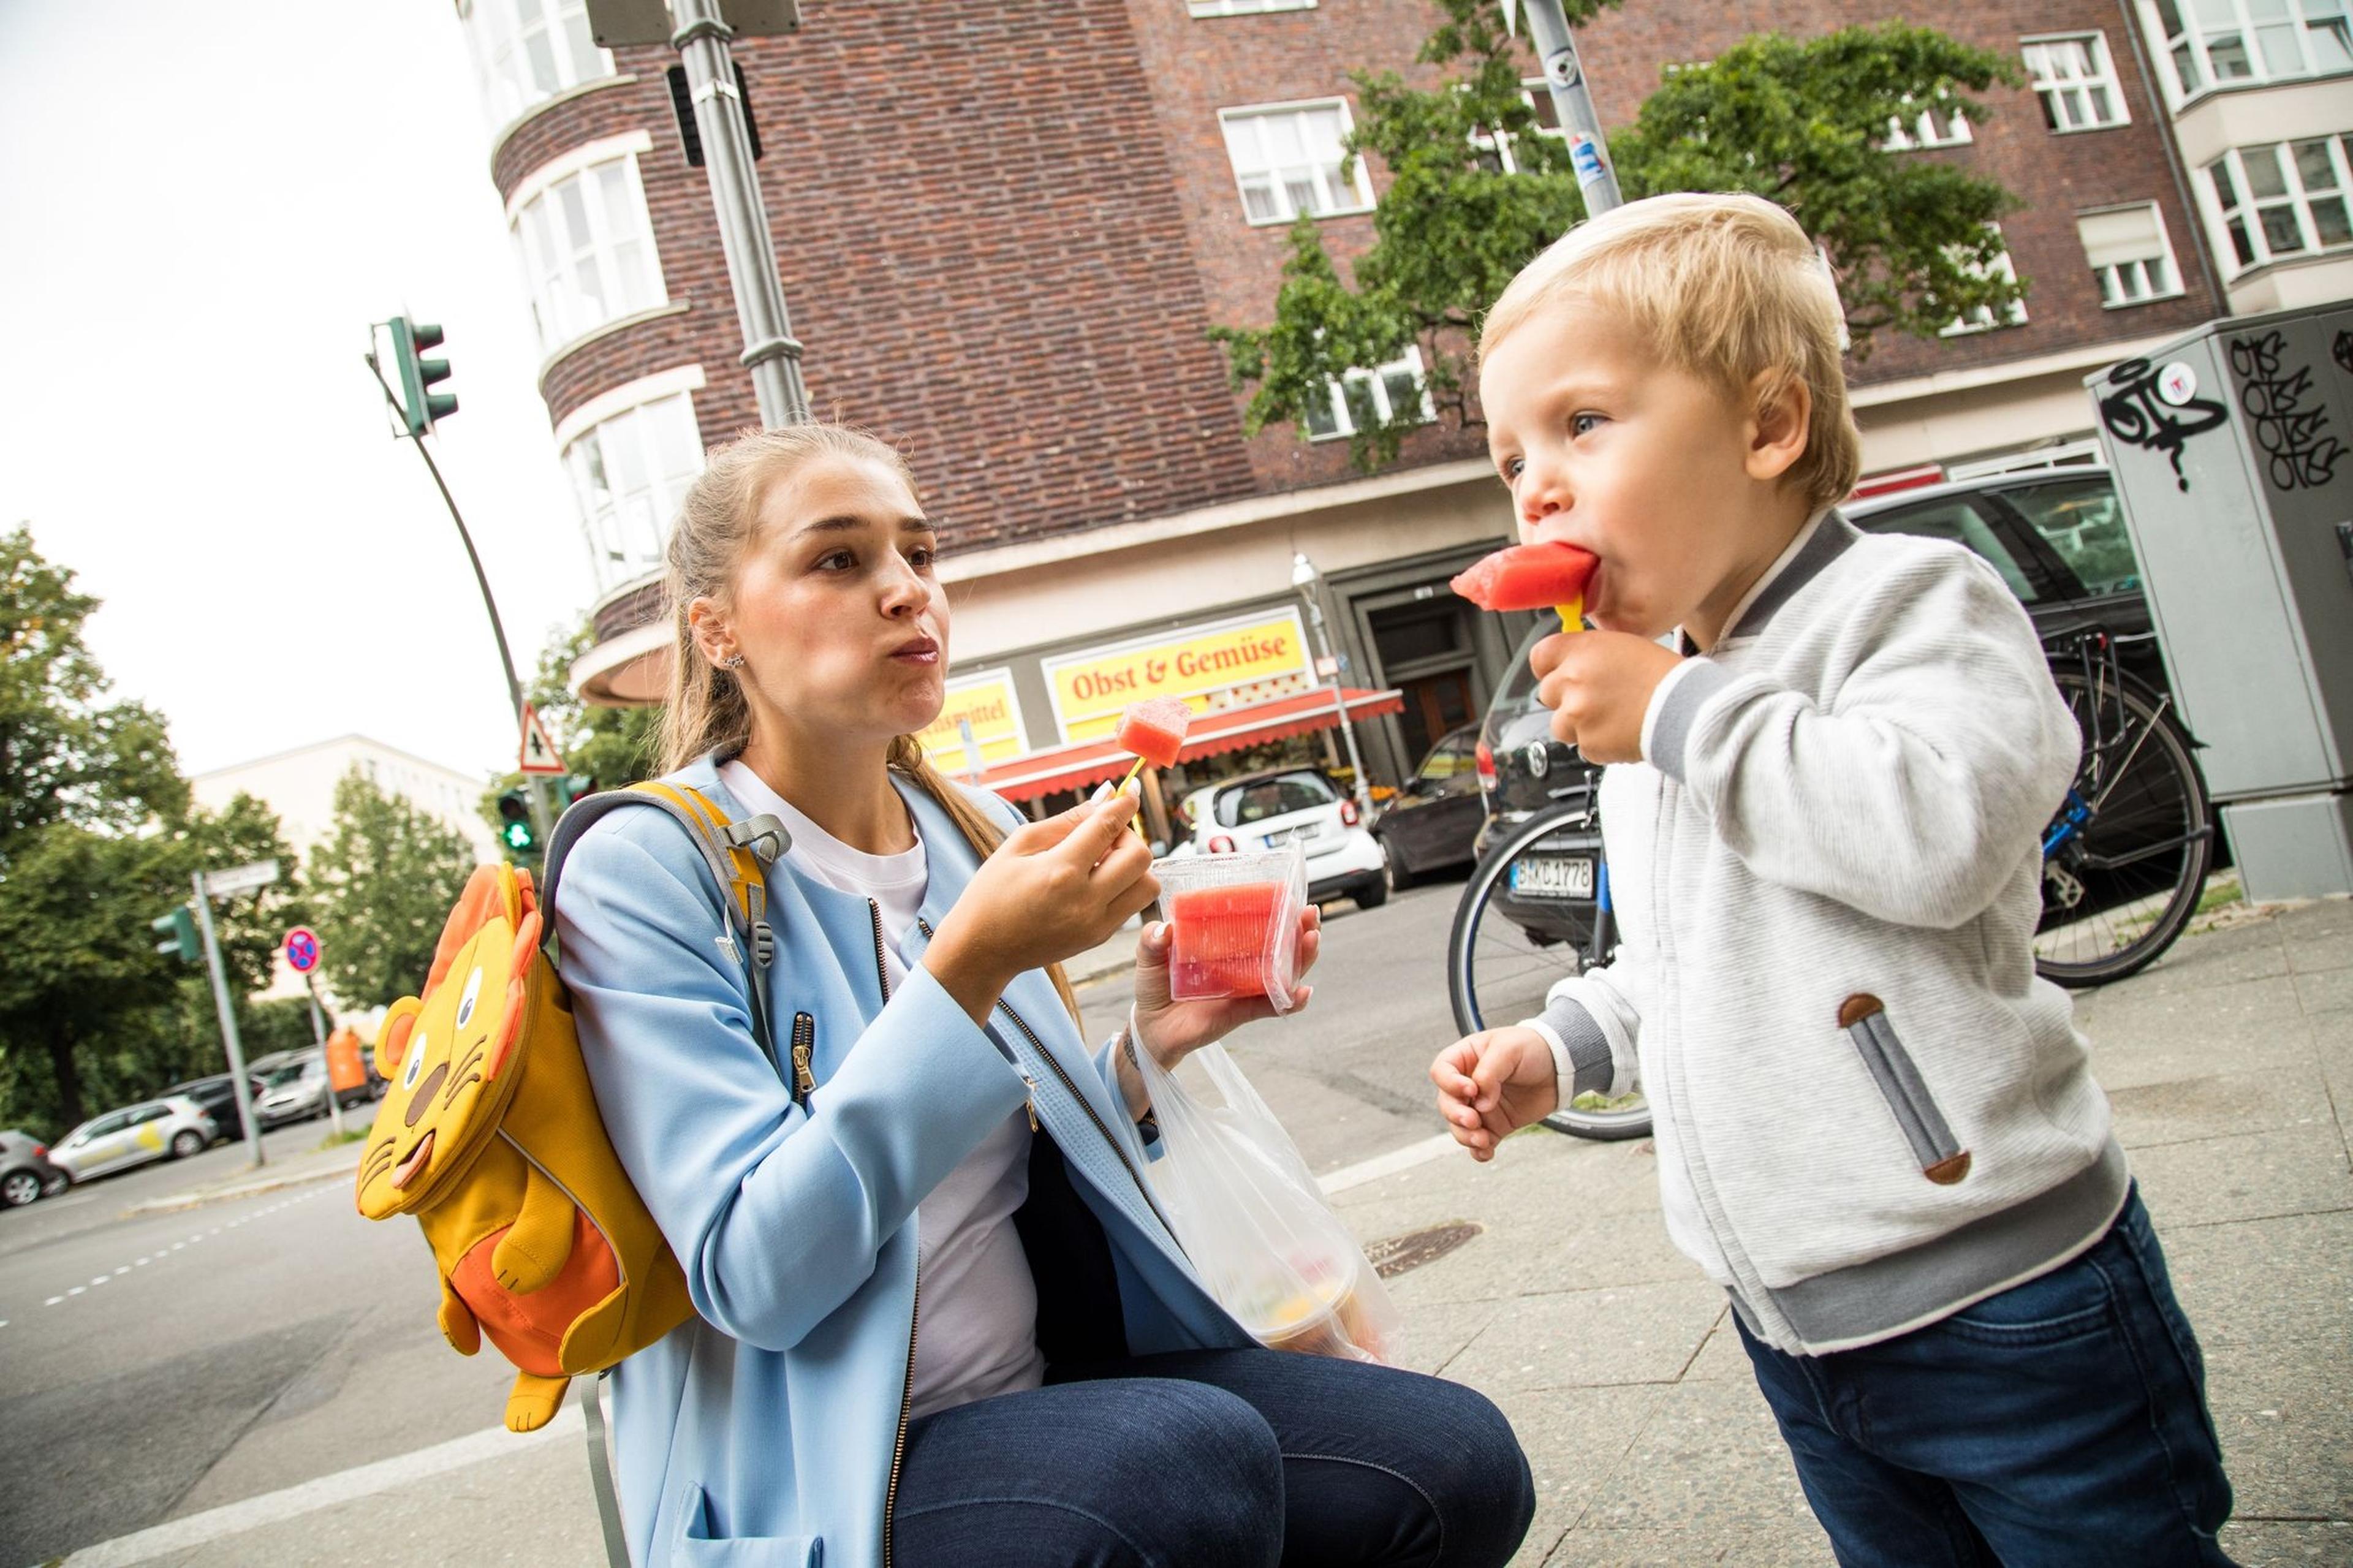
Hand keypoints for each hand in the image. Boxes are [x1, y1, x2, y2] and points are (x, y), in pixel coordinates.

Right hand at [926, 790, 1159, 1022]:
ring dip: (1132, 865)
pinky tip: (1095, 881)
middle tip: (1102, 835)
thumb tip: (1106, 796)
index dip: (1125, 802)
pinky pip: (1132, 905)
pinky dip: (1124, 886)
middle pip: (1140, 856)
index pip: (1109, 826)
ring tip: (1101, 862)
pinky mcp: (1099, 938)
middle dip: (1128, 835)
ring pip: (1146, 884)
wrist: (982, 950)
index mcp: (1060, 871)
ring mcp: (1096, 924)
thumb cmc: (991, 892)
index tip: (1131, 789)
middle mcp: (1085, 900)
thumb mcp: (1018, 845)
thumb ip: (1066, 820)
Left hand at [1132, 906, 1321, 1067]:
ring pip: (1285, 972)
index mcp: (1226, 943)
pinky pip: (1272, 1007)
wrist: (1151, 1027)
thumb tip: (1165, 929)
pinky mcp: (1243, 1012)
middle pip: (1282, 945)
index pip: (1258, 923)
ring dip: (1304, 957)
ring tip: (1312, 941)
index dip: (1279, 910)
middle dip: (1302, 929)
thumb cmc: (1155, 986)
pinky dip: (1290, 1002)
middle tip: (1311, 916)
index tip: (1292, 895)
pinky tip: (1303, 993)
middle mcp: (1242, 963)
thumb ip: (1152, 940)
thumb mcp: (1149, 957)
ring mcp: (1246, 988)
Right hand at [1429, 1027, 1557, 1161]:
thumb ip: (1489, 1072)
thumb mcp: (1509, 1049)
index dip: (1449, 1083)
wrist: (1559, 1067)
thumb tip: (1481, 1102)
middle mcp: (1468, 1084)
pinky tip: (1487, 1152)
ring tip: (1482, 1140)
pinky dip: (1479, 1151)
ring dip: (1466, 1136)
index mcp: (1465, 1058)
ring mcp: (1480, 1107)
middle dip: (1456, 1115)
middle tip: (1474, 1120)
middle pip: (1447, 1103)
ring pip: (1459, 1126)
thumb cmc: (1532, 1048)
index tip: (1471, 1090)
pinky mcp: (1495, 1125)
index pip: (1441, 1072)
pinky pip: (1480, 1142)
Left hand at [1529, 630, 1683, 763]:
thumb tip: (1572, 664)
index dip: (1549, 667)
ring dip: (1579, 724)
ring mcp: (1577, 715)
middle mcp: (1572, 681)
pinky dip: (1598, 743)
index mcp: (1581, 651)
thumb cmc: (1663, 676)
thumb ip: (1590, 653)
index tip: (1558, 672)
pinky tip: (1621, 732)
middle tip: (1597, 699)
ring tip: (1612, 717)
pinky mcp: (1588, 743)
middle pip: (1547, 693)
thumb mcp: (1623, 646)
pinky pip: (1583, 746)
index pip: (1540, 656)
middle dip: (1566, 698)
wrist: (1684, 709)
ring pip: (1560, 724)